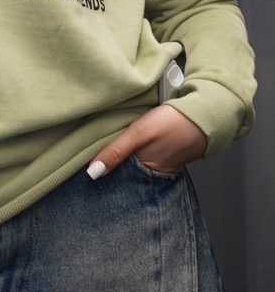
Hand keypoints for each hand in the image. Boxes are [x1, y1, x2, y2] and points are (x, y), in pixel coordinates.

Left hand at [87, 105, 206, 179]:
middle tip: (90, 158)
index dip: (102, 172)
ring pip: (134, 163)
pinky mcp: (166, 151)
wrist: (207, 113)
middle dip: (110, 167)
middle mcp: (152, 171)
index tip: (84, 168)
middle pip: (125, 172)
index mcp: (146, 172)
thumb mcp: (139, 133)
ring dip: (123, 157)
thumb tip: (92, 173)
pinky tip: (128, 142)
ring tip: (104, 149)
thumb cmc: (174, 123)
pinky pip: (145, 154)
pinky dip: (136, 150)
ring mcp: (160, 162)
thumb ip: (116, 151)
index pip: (117, 178)